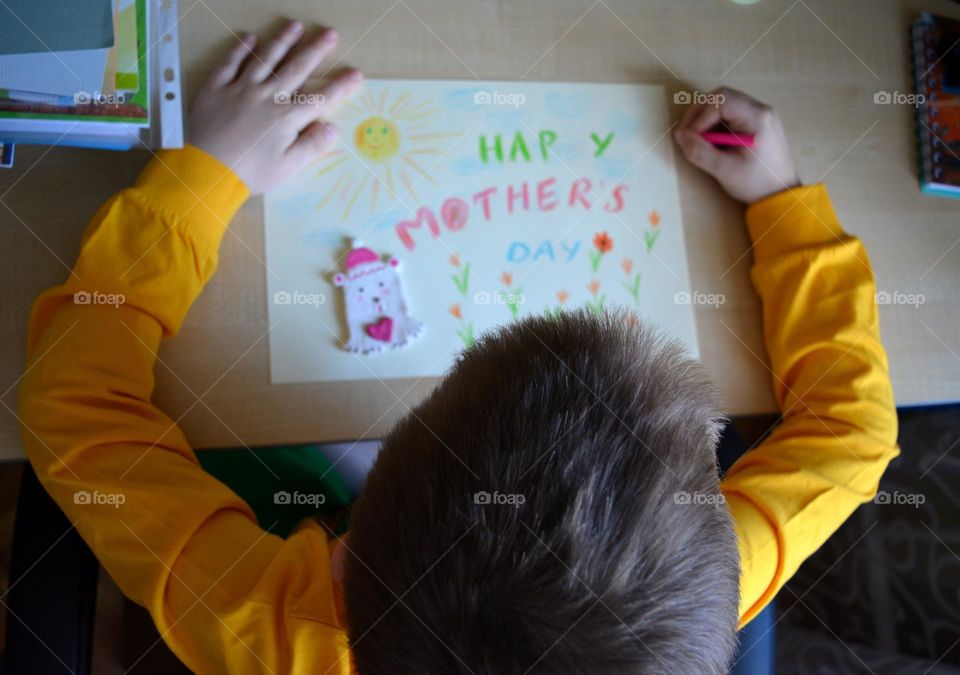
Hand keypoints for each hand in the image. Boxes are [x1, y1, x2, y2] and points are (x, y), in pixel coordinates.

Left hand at [187, 21, 362, 194]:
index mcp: (286, 118)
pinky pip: (230, 63)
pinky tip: (250, 38)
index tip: (355, 73)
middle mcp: (267, 96)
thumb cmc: (250, 173)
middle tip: (330, 33)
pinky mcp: (217, 89)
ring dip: (282, 41)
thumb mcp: (287, 167)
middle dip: (315, 50)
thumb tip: (332, 128)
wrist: (206, 171)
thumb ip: (311, 146)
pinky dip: (241, 50)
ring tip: (295, 26)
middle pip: (296, 69)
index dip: (340, 86)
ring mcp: (241, 89)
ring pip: (265, 59)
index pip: (320, 98)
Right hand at [673, 88, 799, 203]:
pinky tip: (713, 140)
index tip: (690, 137)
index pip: (721, 101)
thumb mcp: (724, 170)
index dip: (699, 116)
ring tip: (700, 139)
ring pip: (726, 103)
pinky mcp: (758, 122)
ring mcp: (761, 114)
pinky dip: (717, 122)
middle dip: (700, 113)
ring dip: (707, 117)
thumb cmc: (755, 183)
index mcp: (757, 117)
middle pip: (723, 96)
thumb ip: (699, 152)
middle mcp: (761, 109)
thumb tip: (679, 135)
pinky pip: (733, 113)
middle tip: (688, 134)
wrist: (780, 194)